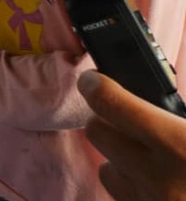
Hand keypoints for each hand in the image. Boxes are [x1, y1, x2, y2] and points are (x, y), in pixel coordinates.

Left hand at [80, 70, 185, 200]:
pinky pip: (123, 196)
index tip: (92, 80)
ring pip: (106, 169)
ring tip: (150, 160)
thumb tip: (144, 103)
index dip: (95, 85)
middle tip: (132, 122)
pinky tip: (158, 186)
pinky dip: (134, 188)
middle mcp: (156, 177)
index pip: (111, 104)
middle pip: (96, 132)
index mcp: (179, 146)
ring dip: (121, 161)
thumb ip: (174, 115)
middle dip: (108, 122)